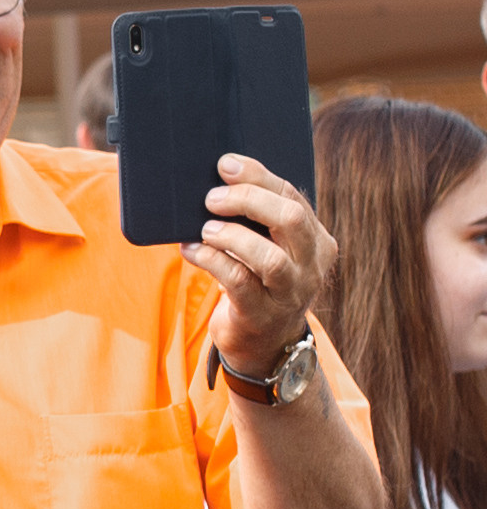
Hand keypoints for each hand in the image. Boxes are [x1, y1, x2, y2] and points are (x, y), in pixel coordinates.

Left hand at [189, 155, 330, 380]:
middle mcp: (310, 266)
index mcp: (317, 241)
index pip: (292, 197)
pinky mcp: (262, 314)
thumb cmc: (259, 281)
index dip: (258, 176)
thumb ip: (257, 218)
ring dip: (231, 236)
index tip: (225, 164)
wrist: (262, 343)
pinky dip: (211, 261)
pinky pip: (239, 282)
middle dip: (248, 200)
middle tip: (212, 198)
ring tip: (205, 229)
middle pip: (289, 220)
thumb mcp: (267, 247)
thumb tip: (220, 177)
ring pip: (269, 257)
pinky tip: (191, 250)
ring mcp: (290, 293)